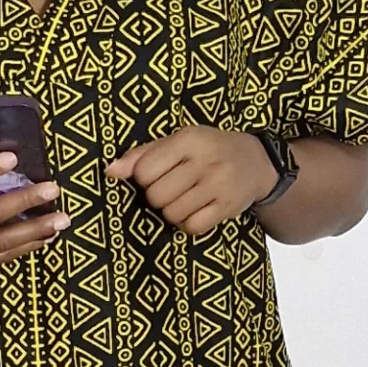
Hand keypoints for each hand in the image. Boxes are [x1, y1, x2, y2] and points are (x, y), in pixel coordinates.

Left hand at [106, 125, 276, 236]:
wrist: (257, 162)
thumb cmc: (208, 150)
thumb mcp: (179, 142)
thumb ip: (143, 155)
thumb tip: (110, 171)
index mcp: (190, 139)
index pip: (145, 170)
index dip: (144, 178)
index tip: (157, 174)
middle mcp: (206, 161)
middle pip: (156, 196)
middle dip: (158, 197)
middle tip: (173, 188)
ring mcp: (219, 185)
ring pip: (172, 214)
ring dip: (172, 211)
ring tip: (185, 198)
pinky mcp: (228, 207)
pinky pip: (192, 227)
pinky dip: (188, 224)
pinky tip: (196, 210)